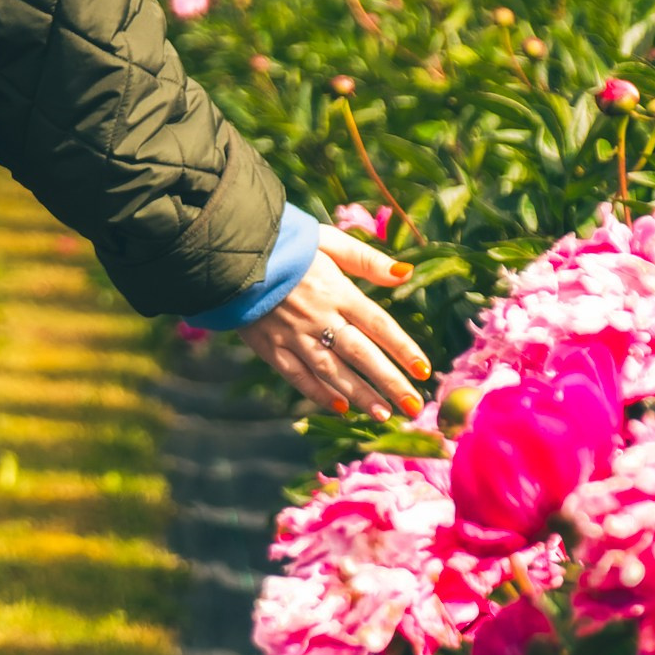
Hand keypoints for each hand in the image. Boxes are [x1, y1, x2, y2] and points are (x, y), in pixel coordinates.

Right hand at [237, 228, 430, 419]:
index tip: (425, 371)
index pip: (379, 324)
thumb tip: (406, 273)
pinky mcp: (269, 347)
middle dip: (389, 382)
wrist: (230, 250)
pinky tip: (339, 407)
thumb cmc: (285, 242)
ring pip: (332, 371)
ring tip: (383, 414)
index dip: (403, 348)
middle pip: (361, 354)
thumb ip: (367, 259)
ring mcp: (293, 335)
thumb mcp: (329, 240)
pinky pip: (297, 375)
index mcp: (336, 289)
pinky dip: (318, 393)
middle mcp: (319, 316)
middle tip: (413, 405)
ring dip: (359, 395)